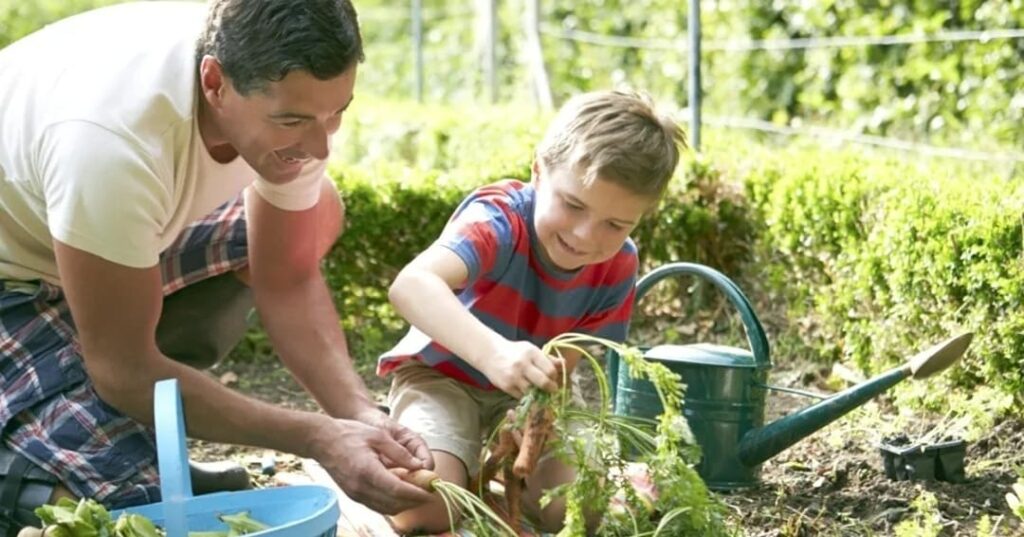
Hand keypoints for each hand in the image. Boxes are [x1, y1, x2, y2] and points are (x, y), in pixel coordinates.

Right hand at [308, 417, 434, 513]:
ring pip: (386, 509)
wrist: (321, 440)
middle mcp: (361, 488)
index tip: (431, 493)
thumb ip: (400, 452)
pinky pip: (377, 506)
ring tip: (417, 492)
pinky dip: (392, 503)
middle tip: (428, 493)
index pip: (398, 490)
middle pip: (394, 504)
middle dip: (414, 501)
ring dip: (404, 504)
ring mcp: (355, 494)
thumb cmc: (350, 433)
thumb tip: (419, 466)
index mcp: (368, 471)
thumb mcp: (378, 436)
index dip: (417, 494)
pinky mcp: (353, 496)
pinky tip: (400, 492)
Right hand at [479, 340, 562, 397]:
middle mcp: (523, 364)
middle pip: (543, 382)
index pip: (550, 370)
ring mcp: (514, 376)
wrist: (490, 354)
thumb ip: (547, 358)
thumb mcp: (531, 350)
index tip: (554, 379)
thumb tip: (563, 364)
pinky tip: (527, 391)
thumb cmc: (514, 352)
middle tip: (552, 389)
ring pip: (533, 392)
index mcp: (532, 353)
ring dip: (538, 394)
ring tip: (538, 390)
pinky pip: (522, 396)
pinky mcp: (506, 386)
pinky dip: (526, 396)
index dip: (555, 377)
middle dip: (551, 388)